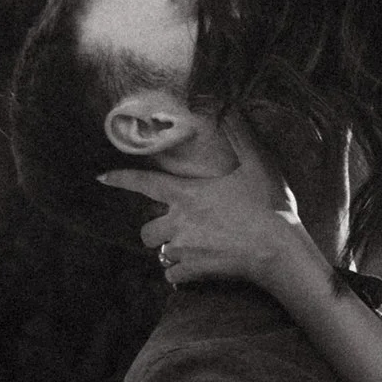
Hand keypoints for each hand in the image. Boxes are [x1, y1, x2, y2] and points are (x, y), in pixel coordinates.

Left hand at [101, 136, 307, 291]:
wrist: (279, 250)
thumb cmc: (269, 206)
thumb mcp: (258, 164)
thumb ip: (240, 134)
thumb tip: (229, 105)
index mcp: (187, 194)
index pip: (144, 184)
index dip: (120, 179)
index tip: (102, 178)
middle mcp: (178, 222)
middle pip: (145, 231)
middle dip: (155, 231)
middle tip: (174, 229)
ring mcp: (185, 249)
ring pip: (160, 254)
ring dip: (170, 251)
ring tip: (190, 248)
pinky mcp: (195, 270)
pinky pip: (173, 276)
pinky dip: (180, 274)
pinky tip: (195, 269)